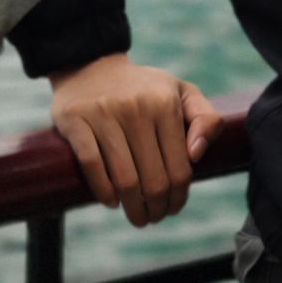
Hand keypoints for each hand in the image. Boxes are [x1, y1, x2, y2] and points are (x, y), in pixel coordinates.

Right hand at [49, 54, 221, 227]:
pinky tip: (112, 201)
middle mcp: (137, 108)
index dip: (179, 198)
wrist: (93, 65)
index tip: (173, 208)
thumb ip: (205, 119)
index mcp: (166, 103)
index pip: (180, 169)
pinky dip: (104, 192)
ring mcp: (105, 114)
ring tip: (137, 216)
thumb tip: (197, 155)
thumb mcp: (181, 92)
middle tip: (153, 217)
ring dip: (133, 209)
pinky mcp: (76, 121)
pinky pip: (93, 167)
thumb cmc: (144, 88)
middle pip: (154, 181)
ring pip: (125, 180)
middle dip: (156, 209)